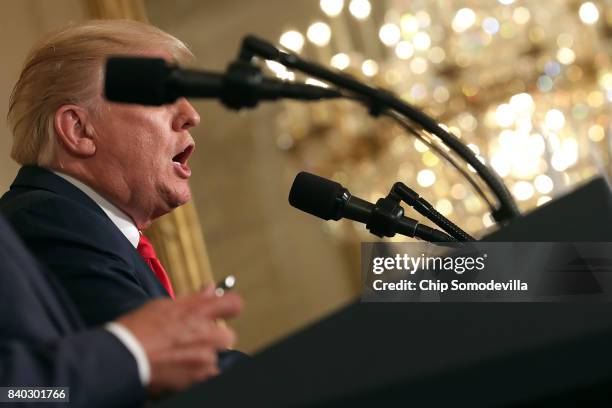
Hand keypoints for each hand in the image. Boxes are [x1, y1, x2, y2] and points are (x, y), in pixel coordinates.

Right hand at [116, 289, 242, 395]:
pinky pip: (209, 375)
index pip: (234, 304)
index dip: (230, 307)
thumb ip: (193, 299)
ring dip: (203, 357)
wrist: (122, 358)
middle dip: (214, 338)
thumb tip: (211, 289)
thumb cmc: (137, 330)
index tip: (224, 310)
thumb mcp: (163, 305)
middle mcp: (205, 334)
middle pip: (228, 336)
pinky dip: (198, 374)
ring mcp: (203, 357)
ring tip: (179, 356)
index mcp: (197, 312)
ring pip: (215, 357)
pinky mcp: (198, 377)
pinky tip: (180, 369)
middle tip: (194, 340)